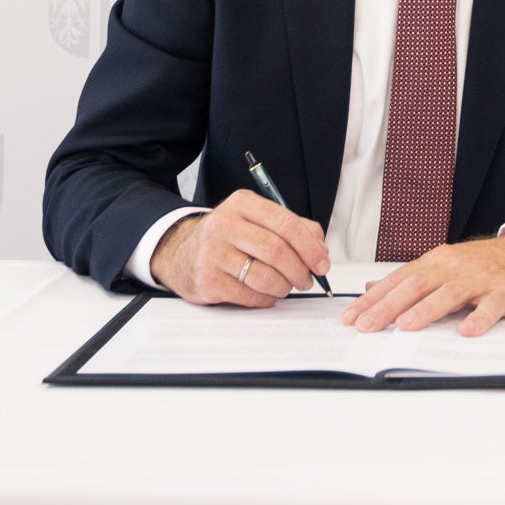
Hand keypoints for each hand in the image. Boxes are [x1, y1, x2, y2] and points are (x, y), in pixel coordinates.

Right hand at [150, 190, 331, 307]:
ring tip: (287, 287)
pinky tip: (266, 295)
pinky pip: (249, 296)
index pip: (286, 224)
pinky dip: (266, 299)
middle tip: (307, 280)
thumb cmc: (229, 238)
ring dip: (284, 287)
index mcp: (242, 204)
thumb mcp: (256, 220)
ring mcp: (213, 253)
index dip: (310, 247)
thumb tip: (320, 251)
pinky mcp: (207, 280)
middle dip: (300, 270)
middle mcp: (224, 225)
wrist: (181, 253)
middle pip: (276, 251)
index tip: (322, 263)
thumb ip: (292, 229)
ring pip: (264, 277)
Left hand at [347, 224, 504, 335]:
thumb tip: (372, 287)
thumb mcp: (445, 265)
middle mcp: (455, 267)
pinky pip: (492, 306)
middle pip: (417, 285)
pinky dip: (479, 318)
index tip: (350, 317)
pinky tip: (467, 331)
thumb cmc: (486, 264)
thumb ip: (410, 277)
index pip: (398, 280)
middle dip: (388, 307)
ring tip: (406, 326)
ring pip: (450, 293)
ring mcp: (481, 278)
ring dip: (426, 310)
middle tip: (366, 326)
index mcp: (438, 262)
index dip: (373, 299)